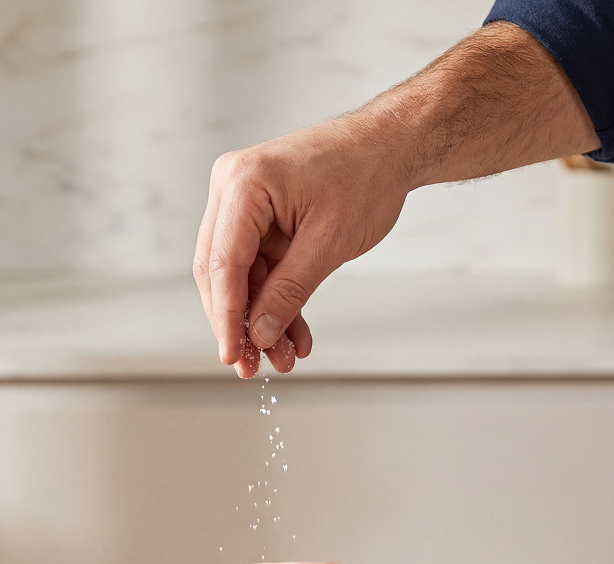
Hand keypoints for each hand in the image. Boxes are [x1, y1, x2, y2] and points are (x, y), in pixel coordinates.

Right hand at [193, 116, 408, 377]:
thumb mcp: (328, 244)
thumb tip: (259, 334)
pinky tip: (292, 334)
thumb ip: (289, 292)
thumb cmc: (366, 176)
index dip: (226, 317)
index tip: (232, 355)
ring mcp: (244, 202)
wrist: (392, 146)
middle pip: (220, 273)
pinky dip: (275, 301)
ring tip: (283, 358)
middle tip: (253, 367)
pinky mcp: (260, 217)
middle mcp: (232, 189)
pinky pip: (260, 268)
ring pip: (240, 277)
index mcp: (244, 185)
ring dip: (260, 319)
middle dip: (239, 324)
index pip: (222, 264)